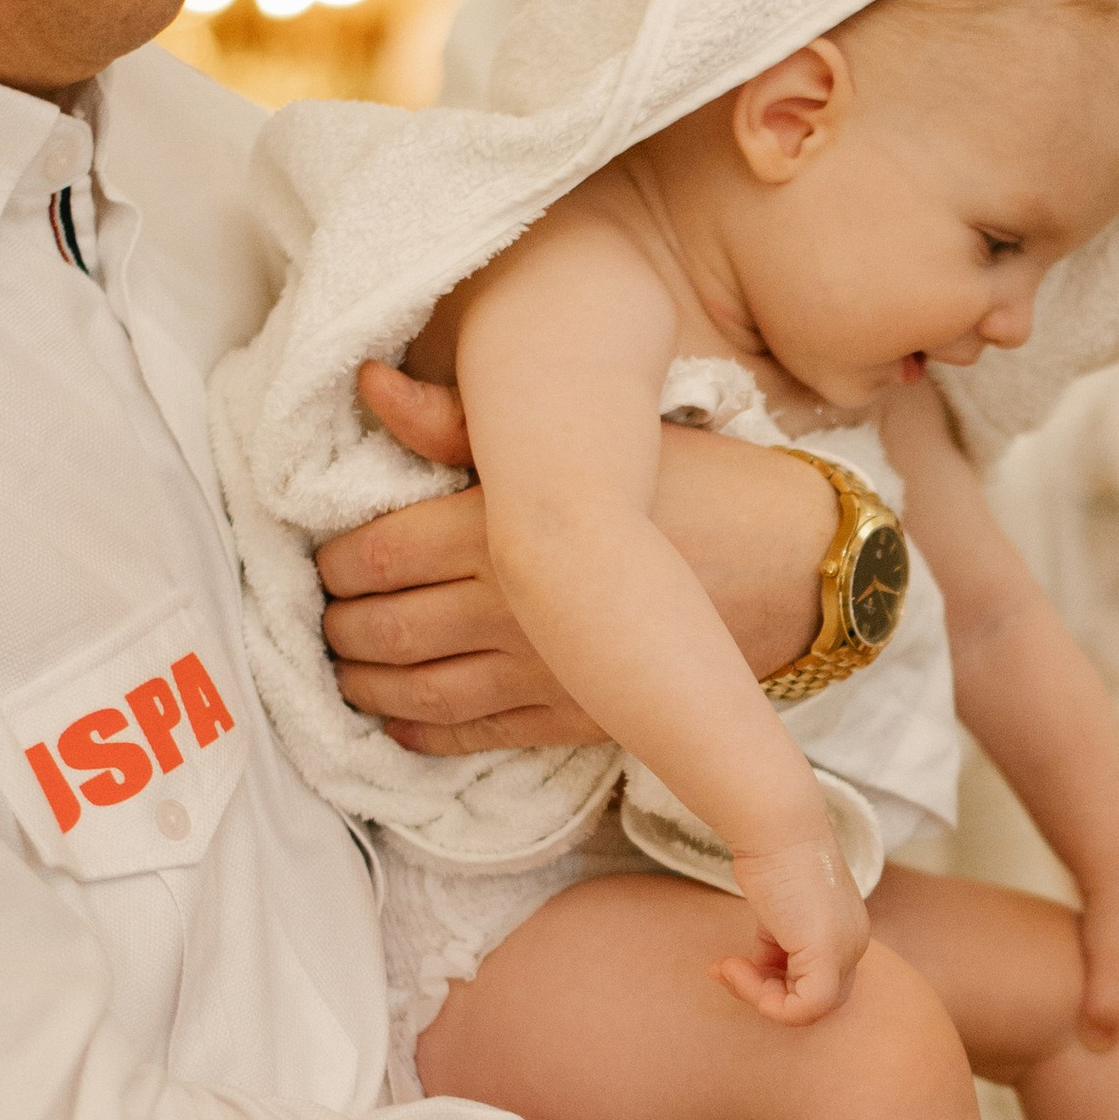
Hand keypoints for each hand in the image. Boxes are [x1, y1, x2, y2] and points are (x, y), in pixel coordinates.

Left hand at [319, 361, 833, 749]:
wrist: (794, 568)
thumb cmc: (693, 486)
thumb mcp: (587, 439)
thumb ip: (466, 425)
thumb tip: (370, 383)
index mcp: (506, 528)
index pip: (377, 555)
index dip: (336, 564)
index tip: (328, 560)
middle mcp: (513, 608)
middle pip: (384, 630)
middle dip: (337, 628)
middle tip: (324, 616)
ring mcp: (543, 673)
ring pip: (417, 691)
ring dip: (365, 684)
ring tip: (346, 668)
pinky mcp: (574, 718)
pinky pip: (475, 736)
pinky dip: (421, 732)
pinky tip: (396, 720)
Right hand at [721, 833, 870, 1024]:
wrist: (777, 829)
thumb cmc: (773, 858)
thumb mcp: (778, 910)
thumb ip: (779, 942)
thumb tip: (762, 967)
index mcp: (848, 933)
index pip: (818, 982)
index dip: (773, 983)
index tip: (734, 962)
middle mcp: (854, 944)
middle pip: (815, 1001)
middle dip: (767, 995)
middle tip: (729, 971)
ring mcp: (845, 950)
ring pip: (807, 1009)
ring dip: (757, 995)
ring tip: (727, 967)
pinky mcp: (828, 955)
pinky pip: (802, 1009)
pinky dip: (763, 1000)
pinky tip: (732, 968)